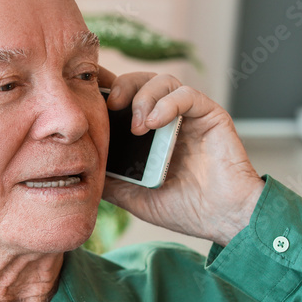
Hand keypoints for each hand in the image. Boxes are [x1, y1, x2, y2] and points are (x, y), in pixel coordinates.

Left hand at [96, 67, 264, 245]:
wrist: (224, 220)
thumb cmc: (185, 208)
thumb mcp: (134, 196)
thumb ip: (110, 181)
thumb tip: (77, 172)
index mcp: (149, 133)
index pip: (124, 97)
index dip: (105, 91)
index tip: (86, 97)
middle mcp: (168, 118)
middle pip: (140, 81)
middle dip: (121, 86)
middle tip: (110, 106)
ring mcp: (189, 115)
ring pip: (163, 81)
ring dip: (143, 96)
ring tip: (136, 125)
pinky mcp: (210, 114)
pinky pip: (187, 94)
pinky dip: (167, 103)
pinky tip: (154, 123)